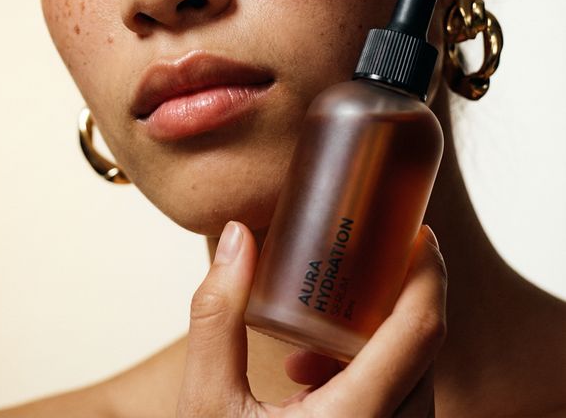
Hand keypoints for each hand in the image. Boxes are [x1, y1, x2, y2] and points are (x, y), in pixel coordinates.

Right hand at [176, 223, 446, 416]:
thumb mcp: (206, 403)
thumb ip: (217, 314)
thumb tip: (237, 235)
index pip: (419, 333)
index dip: (428, 274)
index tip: (418, 232)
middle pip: (423, 351)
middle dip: (398, 296)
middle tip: (364, 257)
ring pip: (416, 378)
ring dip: (378, 337)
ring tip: (316, 327)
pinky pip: (400, 402)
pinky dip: (369, 371)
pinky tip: (310, 372)